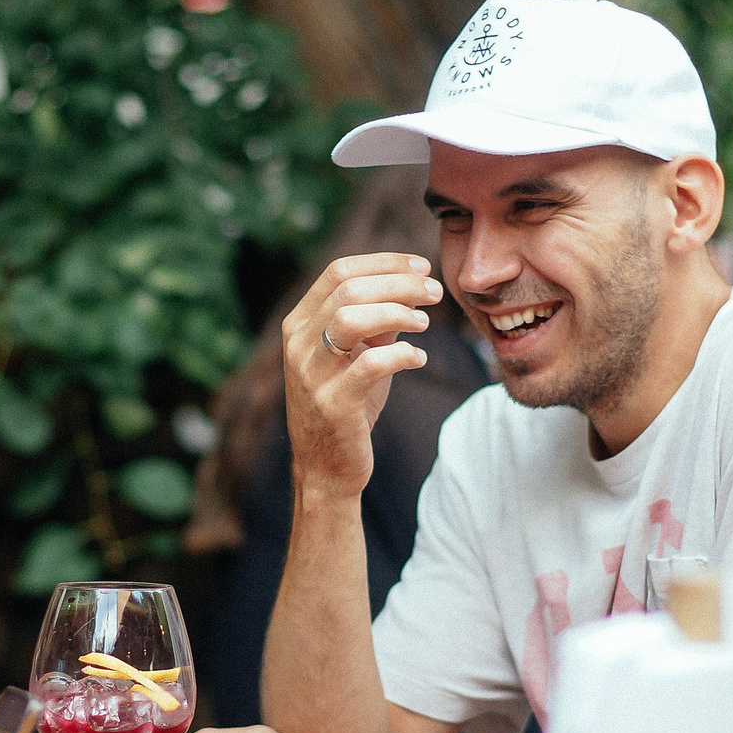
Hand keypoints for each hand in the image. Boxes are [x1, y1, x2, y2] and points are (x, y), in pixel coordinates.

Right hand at [281, 253, 442, 502]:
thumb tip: (413, 284)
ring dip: (397, 312)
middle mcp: (298, 344)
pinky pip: (370, 365)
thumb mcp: (358, 355)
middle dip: (399, 283)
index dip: (385, 263)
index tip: (423, 267)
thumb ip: (378, 320)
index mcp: (300, 323)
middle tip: (435, 291)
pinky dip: (402, 355)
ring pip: (351, 319)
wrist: (326, 468)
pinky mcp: (332, 404)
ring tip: (425, 323)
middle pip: (348, 289)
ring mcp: (311, 374)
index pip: (339, 271)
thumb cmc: (347, 405)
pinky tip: (418, 358)